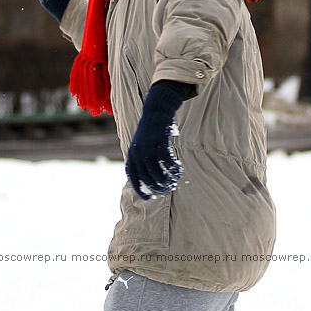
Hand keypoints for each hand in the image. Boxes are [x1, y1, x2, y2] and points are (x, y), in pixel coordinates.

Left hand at [126, 85, 184, 199]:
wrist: (155, 111)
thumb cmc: (150, 131)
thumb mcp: (140, 145)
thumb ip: (141, 159)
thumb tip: (147, 178)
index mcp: (131, 154)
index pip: (134, 178)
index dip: (141, 190)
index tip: (149, 198)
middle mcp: (138, 153)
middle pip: (148, 178)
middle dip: (158, 187)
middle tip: (168, 190)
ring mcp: (148, 148)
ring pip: (158, 172)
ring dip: (168, 180)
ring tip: (175, 182)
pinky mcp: (160, 143)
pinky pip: (168, 162)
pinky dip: (174, 169)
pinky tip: (179, 170)